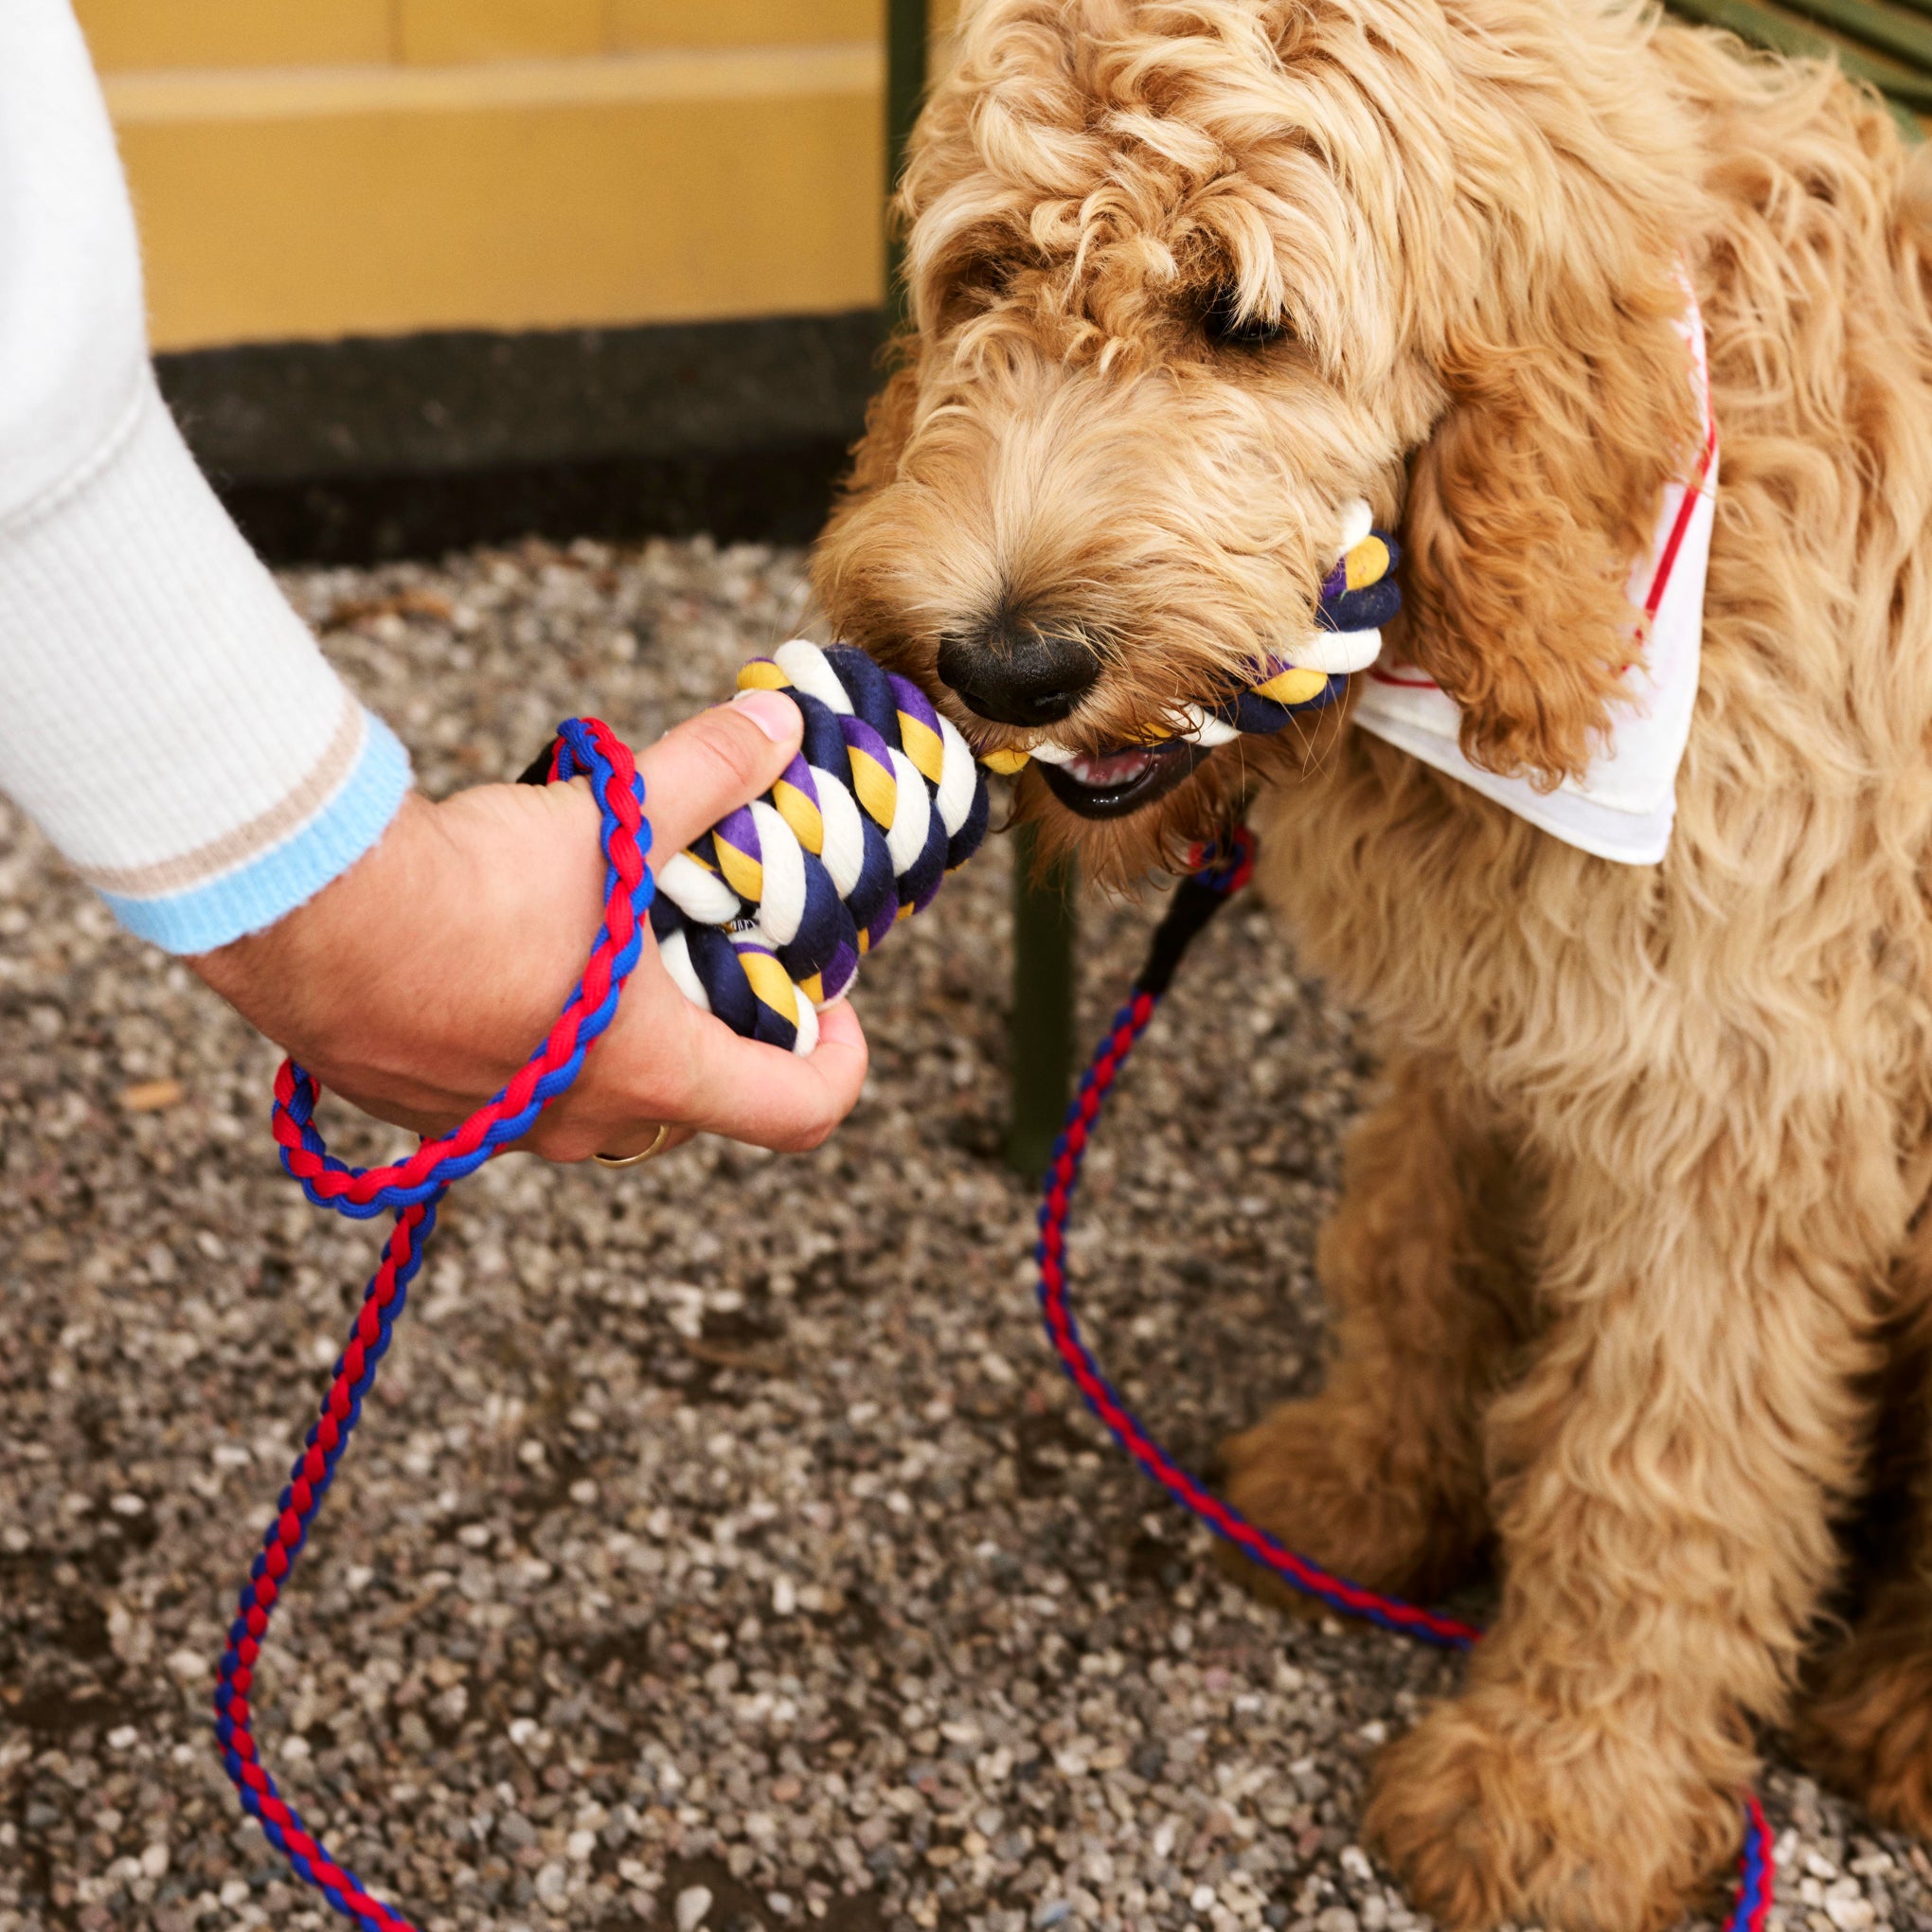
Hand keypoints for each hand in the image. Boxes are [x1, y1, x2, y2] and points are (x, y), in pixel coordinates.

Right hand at [191, 690, 867, 1159]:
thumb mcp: (612, 822)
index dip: (841, 1063)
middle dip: (722, 1033)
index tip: (831, 1006)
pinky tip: (505, 957)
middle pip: (697, 1103)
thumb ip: (708, 773)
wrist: (304, 913)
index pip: (800, 1113)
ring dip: (622, 1036)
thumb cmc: (469, 887)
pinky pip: (505, 1093)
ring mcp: (494, 1129)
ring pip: (597, 1100)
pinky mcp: (420, 1113)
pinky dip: (530, 1039)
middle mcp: (580, 1123)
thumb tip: (777, 724)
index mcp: (654, 1071)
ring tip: (608, 943)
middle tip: (715, 952)